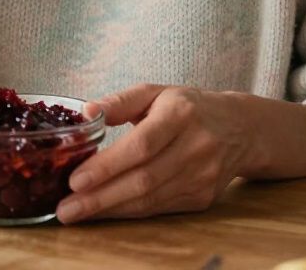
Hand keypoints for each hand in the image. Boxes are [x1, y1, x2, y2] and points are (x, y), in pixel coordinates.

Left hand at [55, 83, 250, 222]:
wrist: (240, 129)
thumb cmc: (188, 106)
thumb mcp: (156, 92)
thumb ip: (120, 101)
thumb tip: (86, 112)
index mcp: (181, 114)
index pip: (141, 145)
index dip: (108, 166)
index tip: (75, 179)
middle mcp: (195, 147)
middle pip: (143, 180)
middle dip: (101, 198)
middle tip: (65, 208)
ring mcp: (202, 177)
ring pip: (150, 201)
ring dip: (110, 210)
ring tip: (76, 213)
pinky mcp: (202, 199)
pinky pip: (159, 210)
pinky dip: (129, 213)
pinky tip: (104, 212)